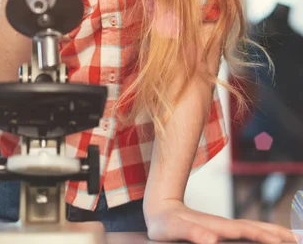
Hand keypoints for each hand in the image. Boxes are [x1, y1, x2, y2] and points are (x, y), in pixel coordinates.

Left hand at [144, 200, 296, 243]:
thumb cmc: (165, 223)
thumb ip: (191, 233)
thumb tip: (211, 239)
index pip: (247, 232)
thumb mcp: (174, 229)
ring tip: (290, 238)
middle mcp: (224, 225)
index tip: (282, 242)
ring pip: (253, 228)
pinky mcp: (220, 231)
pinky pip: (246, 232)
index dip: (264, 236)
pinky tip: (265, 239)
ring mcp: (224, 227)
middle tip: (296, 240)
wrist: (159, 208)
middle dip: (276, 233)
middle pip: (256, 228)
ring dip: (272, 232)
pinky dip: (262, 234)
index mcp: (217, 227)